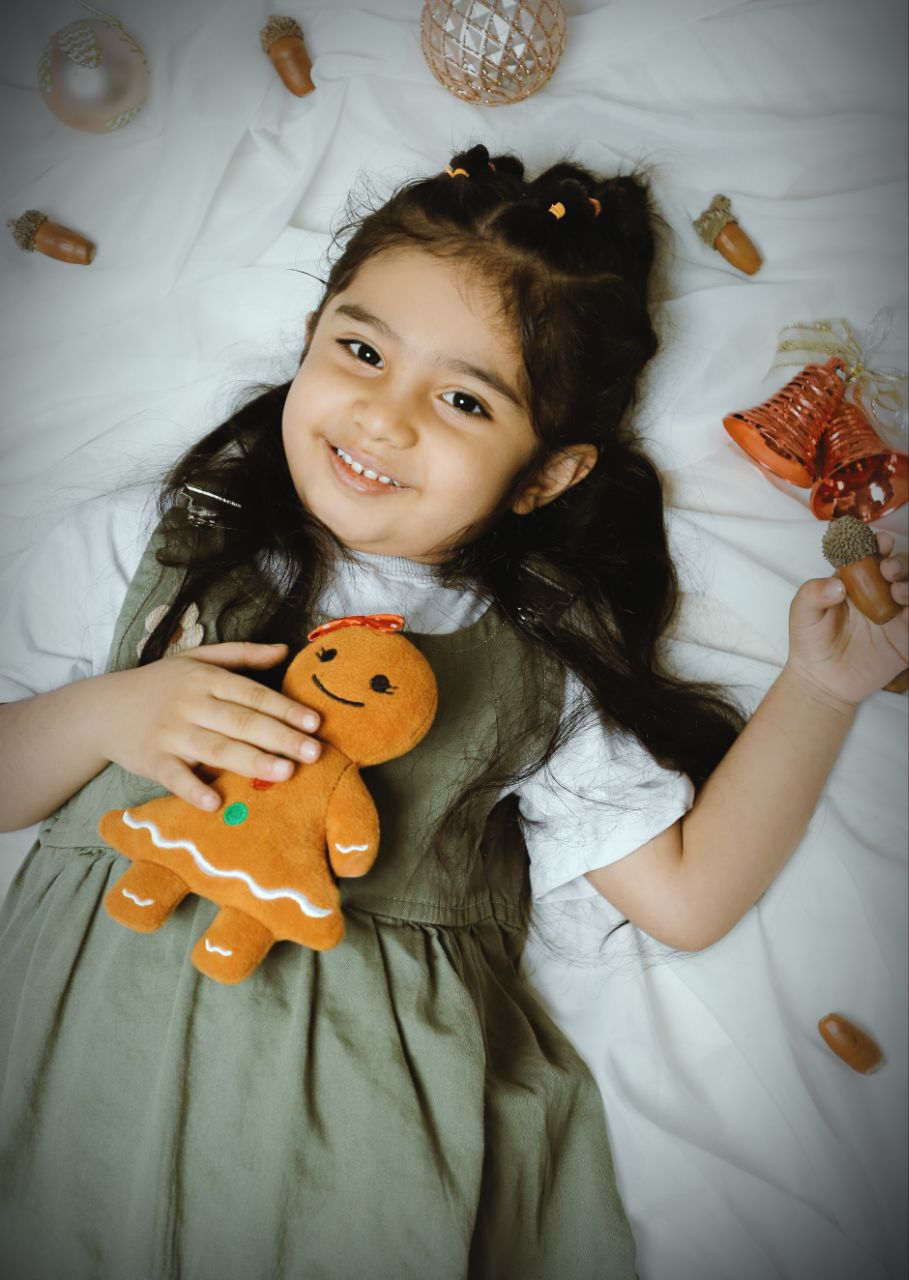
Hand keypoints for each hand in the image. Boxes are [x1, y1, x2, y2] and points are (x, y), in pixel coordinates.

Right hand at [100, 642, 321, 810]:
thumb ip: (242, 654)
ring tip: (286, 772)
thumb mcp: (198, 659)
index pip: (253, 694)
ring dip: (252, 761)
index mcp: (206, 678)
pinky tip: (215, 801)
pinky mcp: (152, 760)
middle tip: (314, 752)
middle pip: (242, 722)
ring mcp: (171, 733)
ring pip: (217, 748)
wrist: (103, 709)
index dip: (285, 708)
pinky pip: (175, 777)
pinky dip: (193, 789)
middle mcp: (191, 704)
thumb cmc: (162, 683)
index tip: (315, 723)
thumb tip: (284, 650)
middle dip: (280, 737)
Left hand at [784, 531, 907, 706]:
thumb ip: (812, 593)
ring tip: (897, 589)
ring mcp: (894, 616)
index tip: (880, 542)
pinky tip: (908, 610)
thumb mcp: (801, 613)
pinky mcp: (905, 639)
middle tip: (888, 568)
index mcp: (855, 582)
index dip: (879, 544)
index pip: (872, 555)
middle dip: (900, 562)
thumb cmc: (810, 642)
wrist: (820, 680)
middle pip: (900, 569)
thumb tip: (837, 585)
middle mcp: (878, 594)